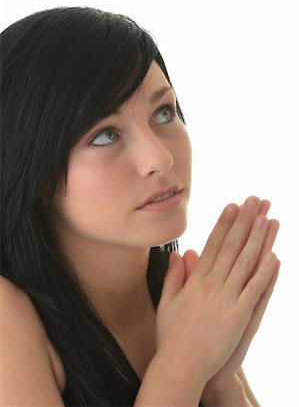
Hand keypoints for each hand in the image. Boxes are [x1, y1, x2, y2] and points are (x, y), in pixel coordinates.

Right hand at [156, 196, 278, 386]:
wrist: (180, 365)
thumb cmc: (172, 335)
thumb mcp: (167, 301)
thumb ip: (174, 276)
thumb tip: (178, 253)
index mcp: (196, 280)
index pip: (213, 244)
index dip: (224, 223)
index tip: (232, 205)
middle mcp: (212, 285)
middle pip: (232, 247)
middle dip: (244, 222)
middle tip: (255, 200)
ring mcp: (227, 300)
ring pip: (245, 263)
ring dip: (258, 239)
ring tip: (267, 218)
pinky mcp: (239, 317)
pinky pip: (254, 290)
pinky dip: (265, 272)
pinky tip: (274, 255)